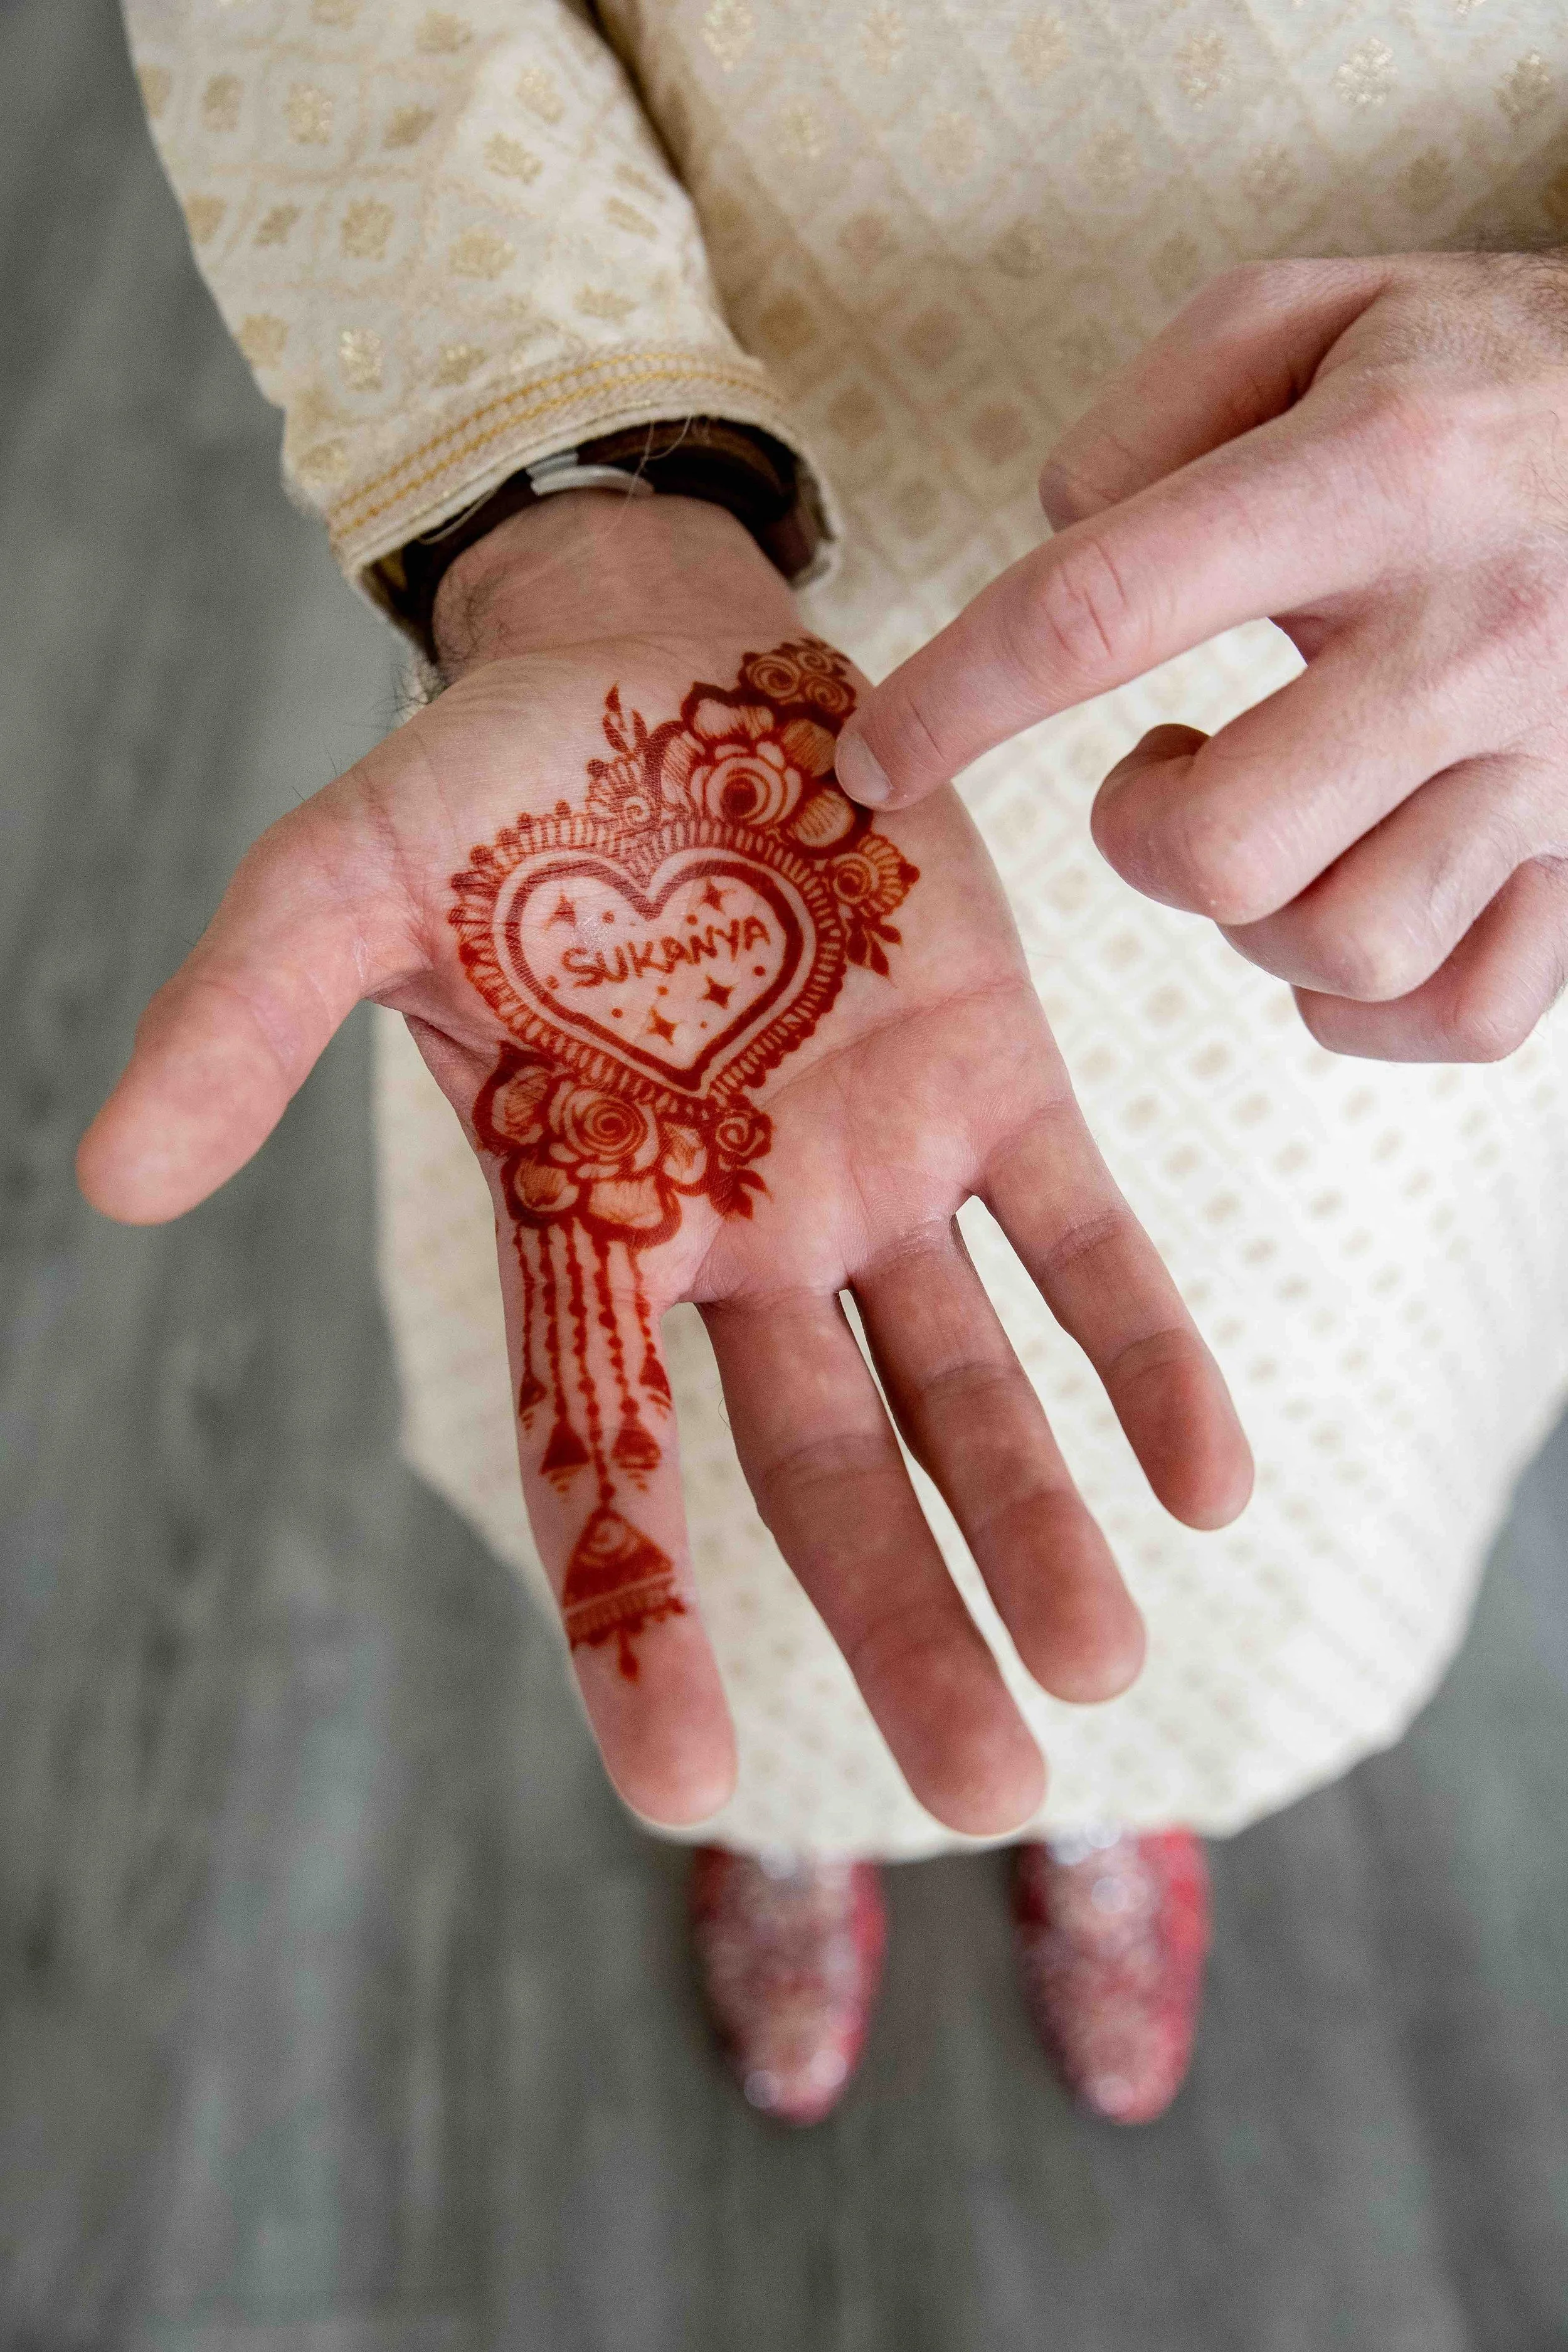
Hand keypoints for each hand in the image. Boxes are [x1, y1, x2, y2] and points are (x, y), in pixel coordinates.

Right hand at [78, 494, 1248, 1833]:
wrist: (663, 658)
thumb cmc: (490, 781)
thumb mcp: (341, 882)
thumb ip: (245, 1022)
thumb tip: (106, 1177)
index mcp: (586, 1221)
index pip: (598, 1457)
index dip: (638, 1621)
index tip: (691, 1788)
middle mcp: (743, 1238)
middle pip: (822, 1474)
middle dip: (902, 1625)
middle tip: (989, 1794)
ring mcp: (879, 1171)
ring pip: (965, 1387)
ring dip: (1036, 1523)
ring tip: (1105, 1667)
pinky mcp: (997, 1082)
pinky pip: (1081, 1241)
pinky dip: (1144, 1352)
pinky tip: (1205, 1480)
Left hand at [837, 250, 1567, 1062]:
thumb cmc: (1487, 378)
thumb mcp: (1323, 311)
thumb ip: (1160, 404)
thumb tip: (1053, 536)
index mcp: (1381, 476)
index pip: (1101, 610)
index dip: (954, 700)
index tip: (873, 761)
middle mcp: (1470, 637)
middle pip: (1227, 851)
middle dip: (1141, 839)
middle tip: (1160, 772)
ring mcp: (1550, 766)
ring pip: (1341, 950)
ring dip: (1254, 917)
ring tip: (1275, 818)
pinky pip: (1460, 1015)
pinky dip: (1368, 1008)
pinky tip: (1347, 913)